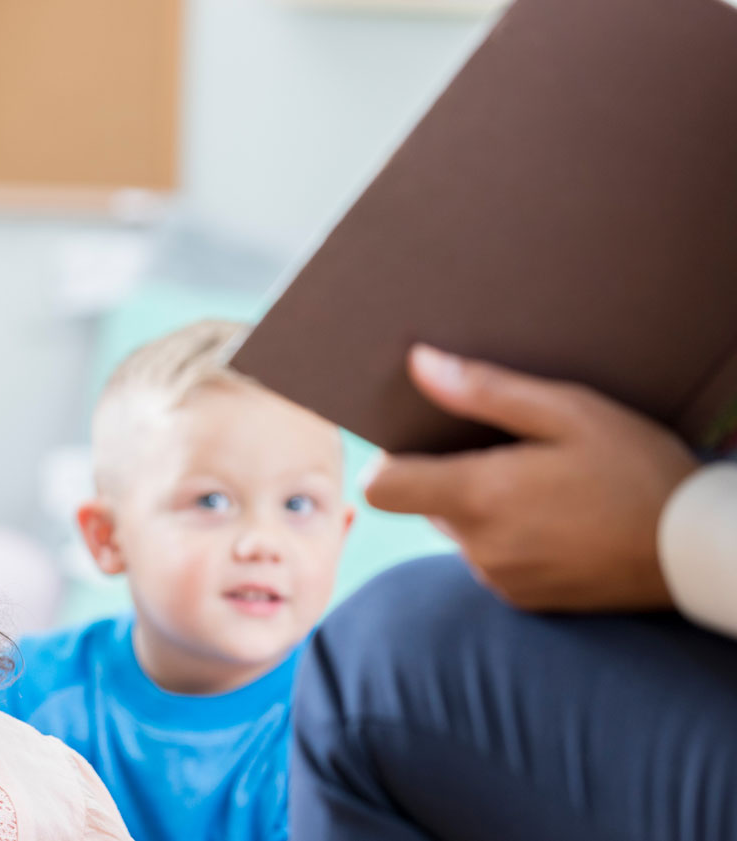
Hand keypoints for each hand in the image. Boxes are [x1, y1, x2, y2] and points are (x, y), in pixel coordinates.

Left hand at [364, 344, 699, 611]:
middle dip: (452, 475)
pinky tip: (557, 518)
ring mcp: (499, 577)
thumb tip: (418, 364)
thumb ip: (484, 391)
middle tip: (511, 453)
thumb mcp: (569, 412)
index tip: (422, 441)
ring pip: (460, 530)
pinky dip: (509, 537)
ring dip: (484, 507)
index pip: (381, 487)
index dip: (391, 460)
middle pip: (424, 503)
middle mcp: (478, 546)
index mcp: (479, 497)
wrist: (694, 551)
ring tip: (545, 485)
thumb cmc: (637, 470)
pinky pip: (491, 558)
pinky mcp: (522, 599)